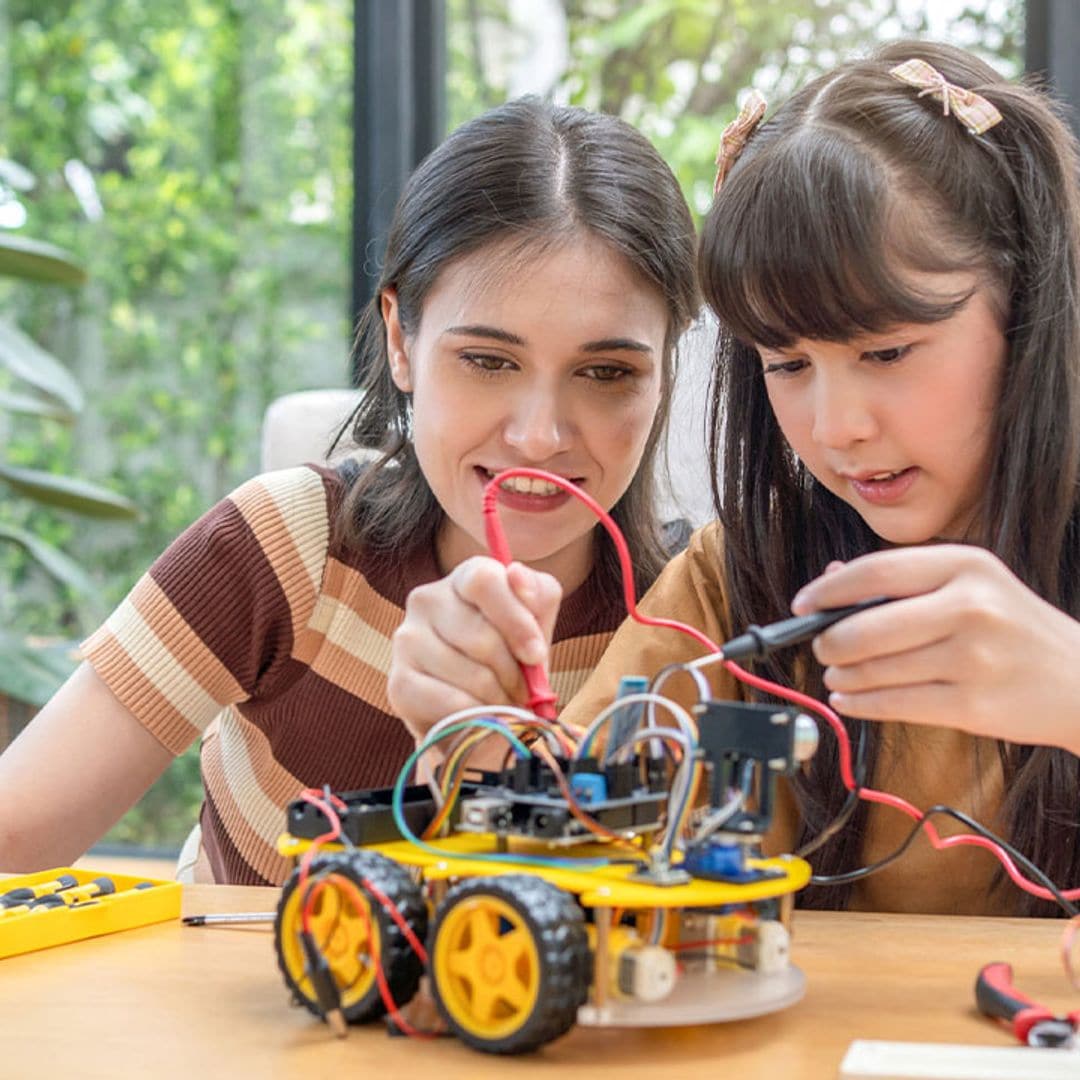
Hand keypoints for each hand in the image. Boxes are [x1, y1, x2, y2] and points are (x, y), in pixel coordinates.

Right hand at [387, 556, 561, 744]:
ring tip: (503, 701)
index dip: (516, 620)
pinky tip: (480, 714)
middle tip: (523, 689)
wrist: (475, 707)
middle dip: (514, 672)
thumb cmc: (510, 656)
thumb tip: (516, 574)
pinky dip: (477, 715)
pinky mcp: (399, 683)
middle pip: (481, 636)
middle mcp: (426, 600)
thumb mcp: (536, 622)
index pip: (483, 580)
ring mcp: (407, 640)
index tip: (536, 655)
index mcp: (463, 578)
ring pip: (471, 674)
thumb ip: (537, 595)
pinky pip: (451, 703)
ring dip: (499, 697)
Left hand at [790, 545, 1079, 752]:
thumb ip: (902, 580)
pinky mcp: (973, 705)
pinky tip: (849, 699)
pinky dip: (860, 703)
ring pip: (876, 669)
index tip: (801, 604)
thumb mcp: (971, 586)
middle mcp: (970, 605)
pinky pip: (895, 705)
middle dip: (829, 641)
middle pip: (866, 626)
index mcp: (965, 564)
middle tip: (820, 646)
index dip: (828, 591)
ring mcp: (974, 657)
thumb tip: (829, 581)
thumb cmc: (1013, 629)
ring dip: (842, 676)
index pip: (875, 571)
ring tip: (836, 675)